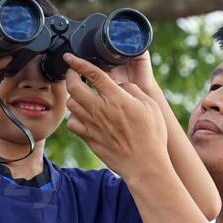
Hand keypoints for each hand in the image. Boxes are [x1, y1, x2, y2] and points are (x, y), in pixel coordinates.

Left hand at [63, 54, 168, 177]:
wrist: (144, 165)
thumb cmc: (152, 136)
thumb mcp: (151, 106)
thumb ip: (133, 90)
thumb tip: (120, 85)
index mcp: (117, 98)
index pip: (93, 74)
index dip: (79, 62)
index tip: (70, 56)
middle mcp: (100, 110)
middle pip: (74, 87)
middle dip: (70, 75)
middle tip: (73, 73)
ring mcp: (92, 125)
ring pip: (71, 104)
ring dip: (73, 96)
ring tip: (81, 94)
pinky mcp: (89, 138)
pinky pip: (72, 123)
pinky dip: (74, 117)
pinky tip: (82, 116)